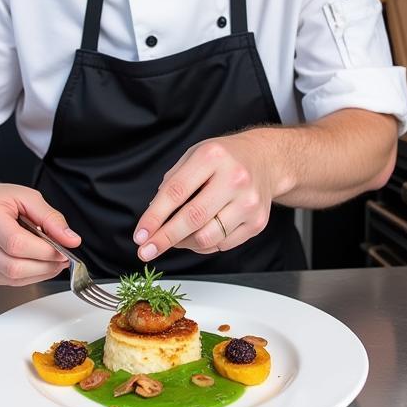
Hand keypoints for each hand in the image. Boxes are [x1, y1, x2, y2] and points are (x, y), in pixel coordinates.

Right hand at [0, 180, 80, 285]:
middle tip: (61, 257)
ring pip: (13, 279)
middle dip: (46, 265)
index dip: (45, 251)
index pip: (17, 244)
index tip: (63, 249)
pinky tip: (34, 263)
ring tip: (50, 259)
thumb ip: (51, 218)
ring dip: (39, 273)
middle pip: (15, 267)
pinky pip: (8, 282)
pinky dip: (27, 276)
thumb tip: (71, 240)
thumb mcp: (27, 197)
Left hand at [133, 132, 276, 260]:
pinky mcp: (257, 223)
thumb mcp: (195, 155)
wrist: (266, 160)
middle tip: (146, 251)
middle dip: (164, 238)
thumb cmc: (225, 158)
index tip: (140, 235)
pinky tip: (200, 232)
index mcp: (212, 157)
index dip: (154, 217)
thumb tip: (154, 215)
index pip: (176, 192)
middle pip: (193, 218)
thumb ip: (173, 182)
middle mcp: (234, 179)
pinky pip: (222, 245)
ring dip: (184, 243)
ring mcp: (249, 203)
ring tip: (176, 237)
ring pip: (207, 238)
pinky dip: (204, 244)